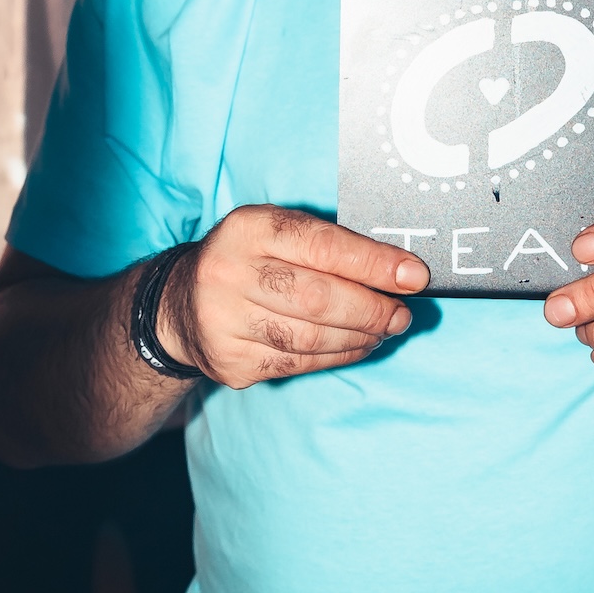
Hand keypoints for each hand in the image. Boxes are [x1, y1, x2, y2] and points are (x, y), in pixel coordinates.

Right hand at [157, 207, 429, 385]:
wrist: (179, 304)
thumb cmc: (249, 259)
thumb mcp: (277, 231)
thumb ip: (329, 244)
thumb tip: (398, 271)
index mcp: (248, 228)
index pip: (322, 245)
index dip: (374, 263)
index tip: (414, 276)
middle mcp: (229, 273)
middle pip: (318, 298)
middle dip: (372, 308)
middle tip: (402, 313)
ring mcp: (224, 322)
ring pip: (310, 338)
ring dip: (360, 336)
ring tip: (385, 329)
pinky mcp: (230, 361)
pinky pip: (297, 364)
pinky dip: (337, 356)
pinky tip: (356, 346)